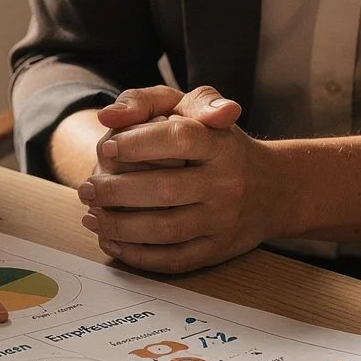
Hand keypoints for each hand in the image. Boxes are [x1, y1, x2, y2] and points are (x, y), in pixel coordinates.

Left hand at [77, 83, 287, 275]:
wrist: (274, 187)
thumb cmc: (217, 139)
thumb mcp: (191, 106)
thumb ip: (147, 100)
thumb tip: (109, 116)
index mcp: (220, 142)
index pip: (179, 139)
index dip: (138, 143)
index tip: (107, 146)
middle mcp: (227, 182)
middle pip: (166, 189)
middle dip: (116, 191)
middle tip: (86, 189)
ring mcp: (224, 220)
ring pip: (166, 229)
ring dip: (120, 225)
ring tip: (91, 215)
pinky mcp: (218, 250)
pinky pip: (176, 260)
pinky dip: (138, 255)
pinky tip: (112, 241)